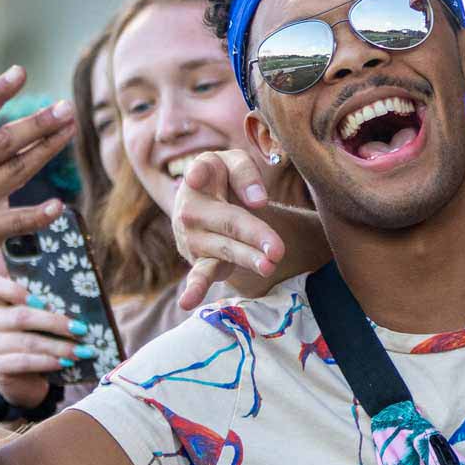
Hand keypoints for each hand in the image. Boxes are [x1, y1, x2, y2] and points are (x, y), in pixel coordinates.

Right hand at [0, 67, 75, 303]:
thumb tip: (21, 126)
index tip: (19, 71)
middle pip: (4, 141)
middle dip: (37, 122)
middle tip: (66, 106)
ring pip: (17, 171)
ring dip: (47, 149)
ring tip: (71, 130)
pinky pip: (17, 221)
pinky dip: (40, 214)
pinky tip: (59, 205)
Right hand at [0, 274, 85, 408]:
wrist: (22, 381)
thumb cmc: (36, 342)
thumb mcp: (38, 324)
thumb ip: (48, 309)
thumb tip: (85, 305)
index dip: (14, 290)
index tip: (41, 300)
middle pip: (21, 316)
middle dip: (54, 323)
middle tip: (81, 329)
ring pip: (27, 342)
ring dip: (58, 346)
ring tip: (81, 351)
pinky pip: (24, 362)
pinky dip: (47, 362)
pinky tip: (65, 363)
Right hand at [169, 149, 312, 309]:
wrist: (206, 201)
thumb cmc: (223, 177)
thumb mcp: (233, 161)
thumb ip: (245, 173)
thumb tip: (258, 201)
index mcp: (198, 176)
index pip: (203, 171)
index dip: (204, 175)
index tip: (201, 179)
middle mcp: (190, 209)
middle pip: (228, 221)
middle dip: (254, 235)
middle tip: (277, 249)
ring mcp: (193, 238)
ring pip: (224, 249)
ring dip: (246, 258)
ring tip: (269, 266)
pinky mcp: (199, 260)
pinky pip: (198, 275)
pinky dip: (194, 289)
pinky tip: (187, 303)